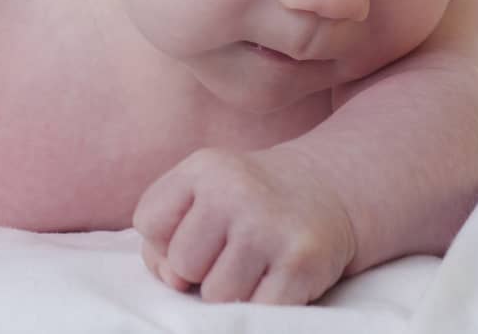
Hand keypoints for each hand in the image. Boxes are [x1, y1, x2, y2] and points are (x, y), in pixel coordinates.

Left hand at [133, 145, 356, 305]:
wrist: (328, 189)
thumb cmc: (249, 202)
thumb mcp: (203, 195)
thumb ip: (166, 237)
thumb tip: (173, 281)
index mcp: (204, 168)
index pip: (149, 222)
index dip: (166, 241)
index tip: (197, 234)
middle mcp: (235, 189)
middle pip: (182, 263)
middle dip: (200, 269)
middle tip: (231, 250)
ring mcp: (269, 225)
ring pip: (216, 294)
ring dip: (232, 291)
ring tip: (254, 263)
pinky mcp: (300, 261)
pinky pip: (255, 311)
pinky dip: (262, 304)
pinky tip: (275, 278)